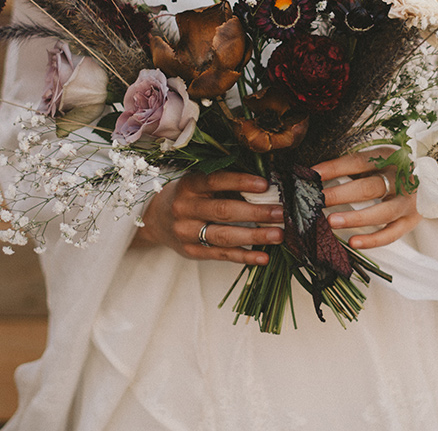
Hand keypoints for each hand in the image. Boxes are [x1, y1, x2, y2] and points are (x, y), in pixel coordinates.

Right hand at [135, 170, 283, 265]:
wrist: (157, 219)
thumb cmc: (190, 196)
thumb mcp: (200, 183)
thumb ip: (226, 183)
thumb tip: (267, 186)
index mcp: (189, 184)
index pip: (216, 180)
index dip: (241, 182)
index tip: (265, 184)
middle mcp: (184, 208)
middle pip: (223, 211)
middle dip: (256, 212)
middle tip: (281, 212)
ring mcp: (186, 232)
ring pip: (224, 236)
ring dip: (254, 236)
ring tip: (278, 235)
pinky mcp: (192, 252)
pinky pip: (221, 255)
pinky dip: (244, 257)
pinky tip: (264, 257)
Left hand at [311, 149, 437, 249]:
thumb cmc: (397, 167)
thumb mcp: (380, 158)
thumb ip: (354, 165)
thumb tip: (317, 173)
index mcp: (390, 157)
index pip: (359, 162)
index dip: (335, 167)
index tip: (311, 174)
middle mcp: (402, 178)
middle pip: (370, 187)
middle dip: (340, 193)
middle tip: (317, 199)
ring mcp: (409, 202)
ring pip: (382, 212)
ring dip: (355, 218)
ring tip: (331, 221)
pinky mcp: (412, 221)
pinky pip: (392, 234)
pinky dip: (373, 240)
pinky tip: (352, 242)